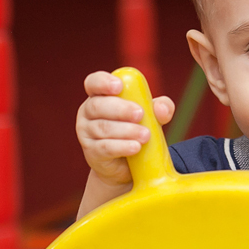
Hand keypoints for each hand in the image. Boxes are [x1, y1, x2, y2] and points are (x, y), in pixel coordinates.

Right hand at [76, 71, 174, 187]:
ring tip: (146, 135)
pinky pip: (104, 148)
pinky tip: (135, 147)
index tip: (119, 86)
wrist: (127, 166)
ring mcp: (86, 133)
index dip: (103, 82)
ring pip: (103, 128)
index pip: (93, 83)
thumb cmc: (135, 131)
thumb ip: (159, 108)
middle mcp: (87, 112)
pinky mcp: (91, 153)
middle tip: (140, 114)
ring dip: (126, 130)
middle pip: (98, 106)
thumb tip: (162, 109)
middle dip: (120, 109)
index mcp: (100, 96)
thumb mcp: (150, 116)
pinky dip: (121, 147)